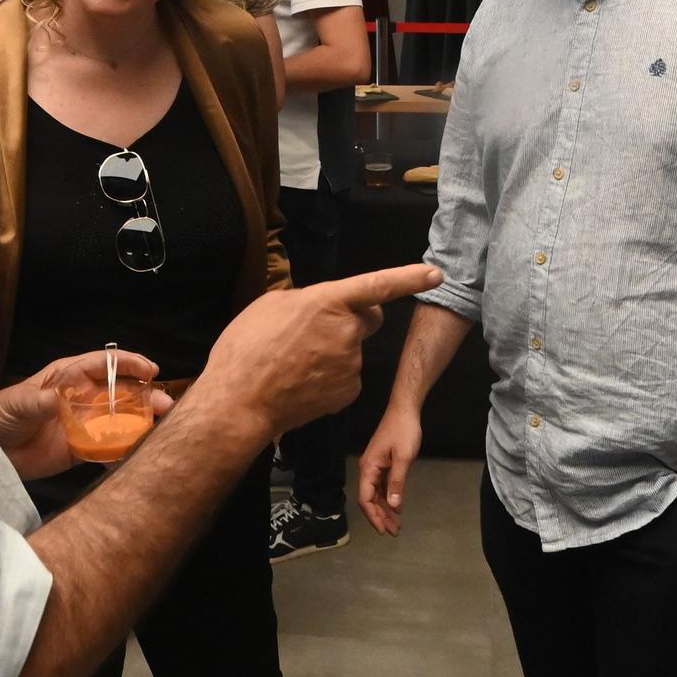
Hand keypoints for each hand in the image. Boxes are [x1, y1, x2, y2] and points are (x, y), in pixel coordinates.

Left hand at [0, 348, 168, 477]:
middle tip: (165, 405)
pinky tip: (138, 455)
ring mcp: (84, 422)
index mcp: (68, 376)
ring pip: (120, 419)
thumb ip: (36, 402)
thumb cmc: (0, 415)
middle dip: (144, 395)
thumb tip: (56, 400)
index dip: (129, 364)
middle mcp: (82, 396)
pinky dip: (123, 451)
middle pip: (120, 391)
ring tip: (161, 431)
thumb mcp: (15, 404)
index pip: (104, 364)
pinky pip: (108, 447)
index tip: (150, 370)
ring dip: (140, 423)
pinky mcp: (81, 448)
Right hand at [192, 264, 442, 440]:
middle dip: (353, 321)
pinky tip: (303, 383)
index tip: (436, 273)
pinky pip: (347, 377)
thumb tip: (316, 307)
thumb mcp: (269, 307)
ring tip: (296, 362)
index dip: (409, 278)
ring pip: (352, 351)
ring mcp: (351, 364)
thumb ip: (304, 301)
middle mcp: (347, 331)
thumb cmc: (245, 349)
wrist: (240, 402)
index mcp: (327, 302)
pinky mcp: (349, 391)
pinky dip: (330, 379)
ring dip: (333, 353)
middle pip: (367, 319)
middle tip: (316, 332)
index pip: (377, 285)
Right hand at [357, 405, 421, 535]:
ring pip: (376, 493)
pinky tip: (396, 507)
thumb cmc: (403, 431)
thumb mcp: (403, 458)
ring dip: (385, 509)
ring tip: (395, 524)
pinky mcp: (383, 463)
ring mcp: (375, 466)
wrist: (404, 409)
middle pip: (370, 499)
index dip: (374, 516)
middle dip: (380, 516)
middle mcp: (368, 469)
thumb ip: (397, 483)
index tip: (383, 530)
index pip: (366, 499)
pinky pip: (382, 486)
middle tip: (393, 532)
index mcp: (368, 468)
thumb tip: (393, 506)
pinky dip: (389, 498)